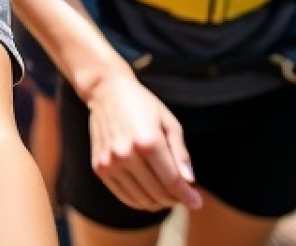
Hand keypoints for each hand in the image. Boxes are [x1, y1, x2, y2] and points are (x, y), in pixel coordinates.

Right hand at [84, 74, 199, 212]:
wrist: (106, 92)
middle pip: (158, 193)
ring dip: (159, 202)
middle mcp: (126, 154)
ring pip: (141, 200)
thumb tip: (189, 181)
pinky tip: (150, 193)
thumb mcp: (169, 123)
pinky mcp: (99, 167)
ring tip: (167, 194)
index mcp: (147, 141)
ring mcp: (110, 162)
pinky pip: (124, 197)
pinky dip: (140, 201)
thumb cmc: (143, 105)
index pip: (172, 181)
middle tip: (183, 195)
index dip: (187, 195)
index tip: (197, 203)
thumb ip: (180, 153)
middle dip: (175, 199)